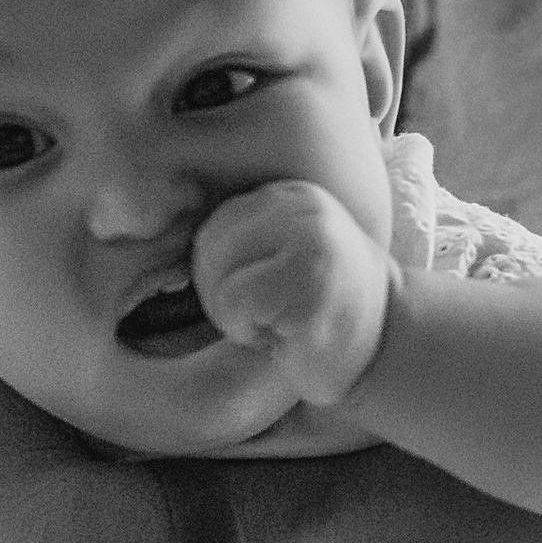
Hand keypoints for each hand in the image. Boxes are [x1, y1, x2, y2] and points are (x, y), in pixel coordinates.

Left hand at [191, 180, 389, 409]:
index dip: (219, 270)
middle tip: (266, 313)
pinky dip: (249, 331)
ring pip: (218, 276)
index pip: (213, 223)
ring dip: (235, 315)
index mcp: (292, 195)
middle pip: (208, 245)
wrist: (388, 347)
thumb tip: (154, 231)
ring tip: (277, 321)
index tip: (260, 292)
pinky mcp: (310, 281)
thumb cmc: (324, 311)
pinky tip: (284, 335)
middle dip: (222, 291)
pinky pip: (237, 304)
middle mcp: (304, 207)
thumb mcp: (288, 252)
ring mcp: (311, 241)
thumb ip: (246, 236)